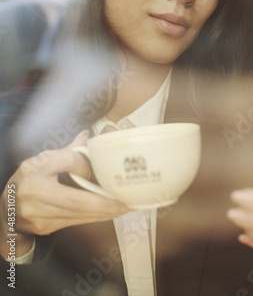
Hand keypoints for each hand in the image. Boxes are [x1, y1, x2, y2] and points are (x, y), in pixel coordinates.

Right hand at [0, 130, 128, 258]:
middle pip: (77, 201)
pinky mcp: (47, 228)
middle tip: (128, 201)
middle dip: (106, 204)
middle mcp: (36, 199)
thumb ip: (68, 151)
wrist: (7, 207)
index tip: (102, 171)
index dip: (83, 165)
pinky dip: (93, 216)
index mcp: (36, 175)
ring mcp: (41, 217)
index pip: (65, 164)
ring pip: (79, 215)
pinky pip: (75, 222)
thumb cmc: (28, 179)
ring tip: (125, 206)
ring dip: (104, 212)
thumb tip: (88, 137)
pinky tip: (108, 211)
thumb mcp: (43, 160)